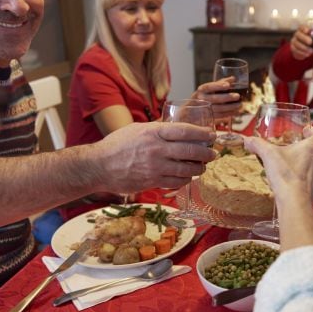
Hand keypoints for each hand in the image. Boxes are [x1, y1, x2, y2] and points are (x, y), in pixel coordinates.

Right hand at [93, 121, 216, 192]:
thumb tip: (177, 131)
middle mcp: (156, 149)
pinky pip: (176, 182)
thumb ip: (157, 130)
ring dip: (199, 168)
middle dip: (206, 153)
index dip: (202, 133)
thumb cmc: (117, 145)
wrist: (99, 166)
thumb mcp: (137, 129)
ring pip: (186, 168)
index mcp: (153, 132)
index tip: (211, 135)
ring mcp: (155, 167)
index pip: (185, 131)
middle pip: (190, 151)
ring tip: (203, 166)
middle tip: (213, 153)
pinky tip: (188, 176)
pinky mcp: (152, 182)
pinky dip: (185, 179)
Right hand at [192, 77, 241, 118]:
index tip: (227, 85)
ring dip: (231, 107)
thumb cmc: (201, 98)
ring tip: (240, 105)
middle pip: (215, 99)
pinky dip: (229, 114)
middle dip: (227, 97)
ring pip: (218, 109)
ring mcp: (204, 110)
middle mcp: (201, 100)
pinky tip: (236, 112)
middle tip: (237, 96)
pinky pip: (220, 116)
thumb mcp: (207, 90)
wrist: (189, 114)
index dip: (218, 86)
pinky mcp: (208, 118)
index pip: (209, 87)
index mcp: (201, 91)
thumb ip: (219, 83)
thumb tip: (233, 78)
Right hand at [244, 127, 312, 201]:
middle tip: (292, 150)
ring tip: (290, 167)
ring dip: (304, 165)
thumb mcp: (268, 155)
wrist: (294, 201)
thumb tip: (248, 140)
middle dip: (304, 149)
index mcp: (312, 148)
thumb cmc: (285, 174)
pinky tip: (291, 183)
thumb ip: (258, 145)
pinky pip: (312, 181)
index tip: (306, 132)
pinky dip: (303, 180)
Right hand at [289, 26, 312, 60]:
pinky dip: (301, 53)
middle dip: (304, 38)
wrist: (303, 49)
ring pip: (296, 44)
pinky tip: (306, 55)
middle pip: (298, 35)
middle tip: (311, 42)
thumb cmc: (311, 41)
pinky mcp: (293, 48)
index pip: (301, 27)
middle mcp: (297, 35)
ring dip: (304, 48)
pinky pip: (295, 51)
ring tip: (311, 51)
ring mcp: (294, 42)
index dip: (304, 28)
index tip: (308, 31)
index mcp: (303, 30)